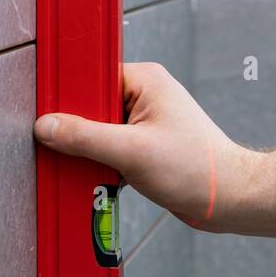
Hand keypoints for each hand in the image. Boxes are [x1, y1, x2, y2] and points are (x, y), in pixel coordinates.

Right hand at [33, 62, 263, 231]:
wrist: (229, 199)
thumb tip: (46, 126)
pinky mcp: (146, 144)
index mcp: (145, 79)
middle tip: (71, 151)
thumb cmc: (195, 169)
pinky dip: (103, 163)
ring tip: (96, 167)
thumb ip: (85, 137)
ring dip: (91, 151)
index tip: (49, 116)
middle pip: (91, 105)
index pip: (92, 77)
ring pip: (99, 129)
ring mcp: (146, 120)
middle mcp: (146, 94)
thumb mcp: (131, 152)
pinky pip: (111, 147)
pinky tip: (104, 178)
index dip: (69, 97)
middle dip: (80, 131)